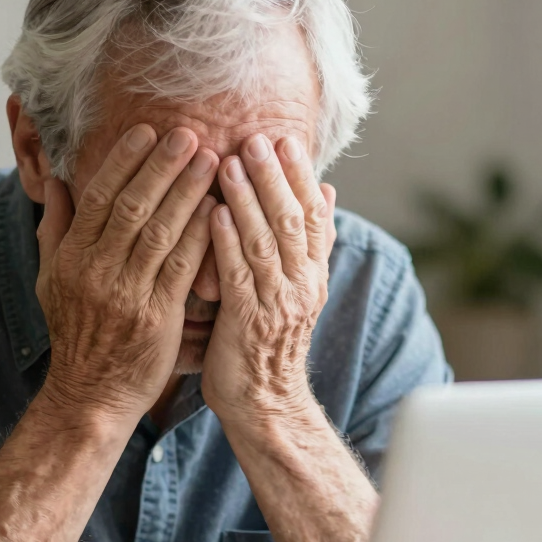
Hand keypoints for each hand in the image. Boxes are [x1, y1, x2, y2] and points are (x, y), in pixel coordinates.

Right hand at [36, 124, 217, 424]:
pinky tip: (217, 211)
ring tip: (211, 160)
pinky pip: (180, 269)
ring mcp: (126, 294)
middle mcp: (96, 271)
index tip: (147, 131)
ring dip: (186, 193)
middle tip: (188, 133)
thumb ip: (55, 229)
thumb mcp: (50, 281)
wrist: (90, 395)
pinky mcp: (156, 318)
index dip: (123, 161)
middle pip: (130, 206)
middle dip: (161, 167)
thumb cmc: (75, 335)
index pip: (98, 197)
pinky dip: (199, 237)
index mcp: (72, 257)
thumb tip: (56, 181)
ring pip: (158, 232)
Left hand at [201, 133, 335, 423]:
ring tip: (230, 163)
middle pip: (291, 221)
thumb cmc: (271, 343)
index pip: (313, 215)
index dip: (300, 176)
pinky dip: (226, 243)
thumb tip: (327, 192)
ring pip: (265, 243)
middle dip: (274, 177)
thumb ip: (310, 243)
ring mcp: (276, 305)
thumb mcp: (300, 290)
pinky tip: (213, 214)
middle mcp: (301, 285)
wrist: (265, 403)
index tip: (285, 140)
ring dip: (247, 200)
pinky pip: (238, 277)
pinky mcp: (247, 324)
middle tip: (256, 138)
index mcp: (313, 275)